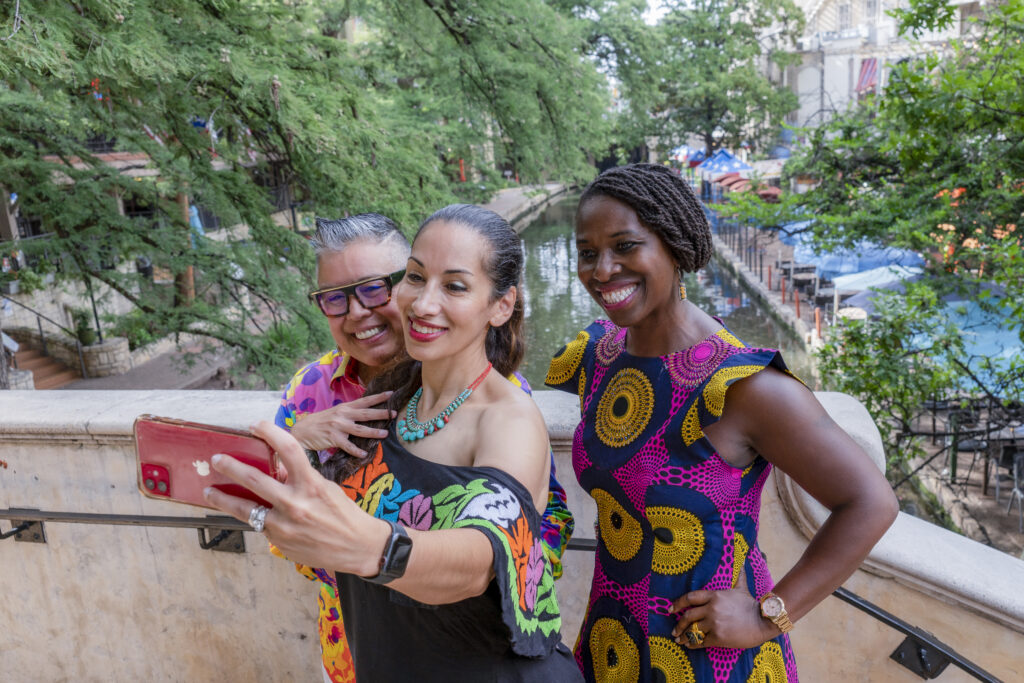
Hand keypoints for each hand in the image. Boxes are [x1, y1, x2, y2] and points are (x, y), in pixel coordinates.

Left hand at [203, 420, 389, 576]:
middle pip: (254, 480)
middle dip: (231, 467)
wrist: (358, 547)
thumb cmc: (345, 514)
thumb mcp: (326, 489)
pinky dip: (253, 516)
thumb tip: (275, 472)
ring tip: (210, 491)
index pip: (289, 449)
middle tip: (216, 459)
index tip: (256, 425)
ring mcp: (284, 525)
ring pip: (245, 508)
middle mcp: (295, 504)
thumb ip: (300, 480)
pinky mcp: (279, 542)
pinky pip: (260, 525)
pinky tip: (246, 513)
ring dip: (223, 498)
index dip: (270, 432)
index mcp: (312, 485)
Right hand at [290, 391, 394, 455]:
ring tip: (385, 434)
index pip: (364, 400)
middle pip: (365, 413)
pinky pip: (348, 445)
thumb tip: (366, 414)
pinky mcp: (333, 438)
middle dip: (381, 413)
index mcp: (345, 407)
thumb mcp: (336, 413)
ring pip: (360, 429)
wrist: (302, 430)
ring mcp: (338, 426)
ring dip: (373, 432)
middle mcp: (343, 415)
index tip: (391, 393)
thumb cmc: (321, 422)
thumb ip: (349, 413)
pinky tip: (364, 454)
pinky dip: (356, 451)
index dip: (378, 397)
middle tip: (393, 414)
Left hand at [670, 570, 775, 649]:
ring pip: (693, 630)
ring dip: (684, 636)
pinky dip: (693, 644)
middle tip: (674, 630)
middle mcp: (711, 609)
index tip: (671, 609)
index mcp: (714, 596)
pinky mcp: (719, 637)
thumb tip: (742, 563)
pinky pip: (701, 642)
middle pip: (688, 616)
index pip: (690, 597)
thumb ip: (738, 577)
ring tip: (679, 640)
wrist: (763, 622)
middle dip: (678, 624)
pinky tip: (690, 645)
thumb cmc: (751, 605)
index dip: (677, 603)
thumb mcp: (742, 588)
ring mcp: (714, 623)